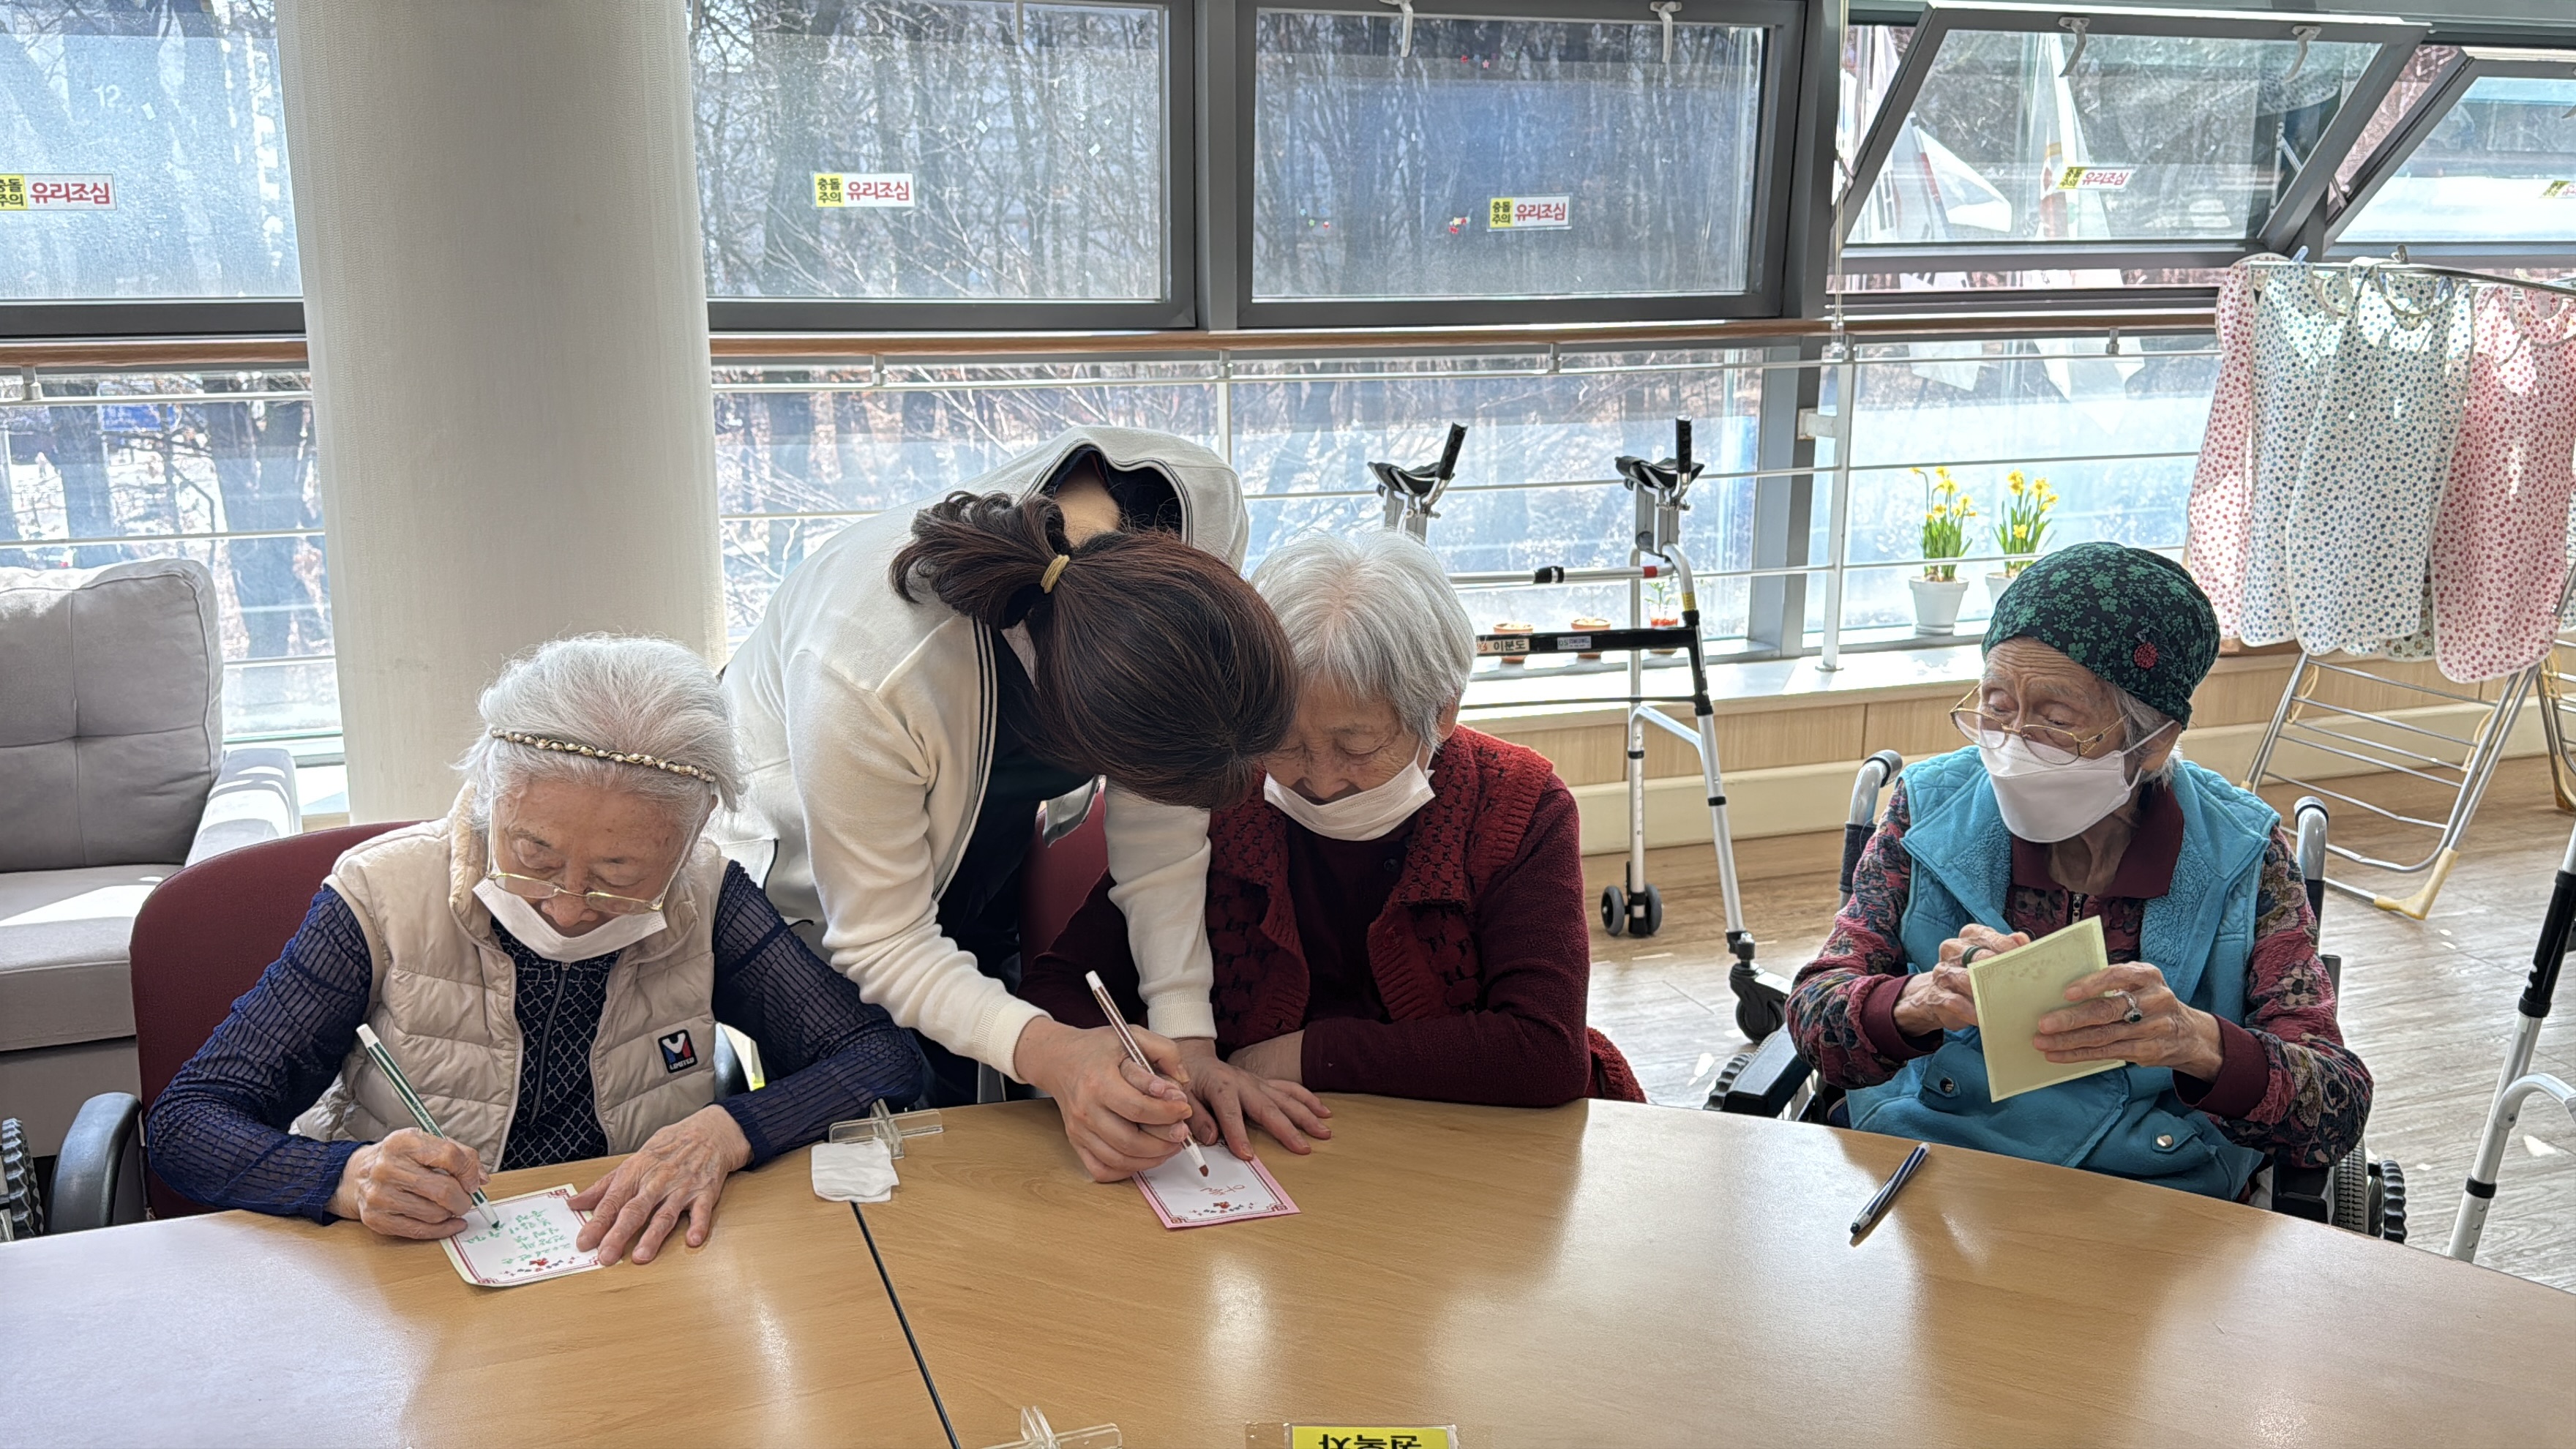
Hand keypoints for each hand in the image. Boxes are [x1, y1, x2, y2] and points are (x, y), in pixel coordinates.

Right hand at [328, 1128, 486, 1238]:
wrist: (357, 1175)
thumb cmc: (400, 1159)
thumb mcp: (427, 1143)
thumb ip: (460, 1154)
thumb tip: (481, 1178)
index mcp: (403, 1142)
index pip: (449, 1156)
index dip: (469, 1172)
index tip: (474, 1182)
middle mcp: (387, 1168)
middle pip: (444, 1190)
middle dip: (464, 1199)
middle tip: (465, 1199)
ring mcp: (379, 1195)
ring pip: (434, 1213)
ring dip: (451, 1214)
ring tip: (449, 1207)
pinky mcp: (376, 1219)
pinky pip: (419, 1231)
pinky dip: (442, 1230)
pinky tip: (450, 1224)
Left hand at [571, 1106, 751, 1264]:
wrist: (708, 1131)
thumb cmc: (667, 1148)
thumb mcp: (632, 1162)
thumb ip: (603, 1187)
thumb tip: (573, 1203)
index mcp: (635, 1173)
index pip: (612, 1200)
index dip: (597, 1222)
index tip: (584, 1242)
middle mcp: (656, 1181)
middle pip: (635, 1210)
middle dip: (619, 1234)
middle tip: (606, 1256)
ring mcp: (682, 1187)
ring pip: (665, 1214)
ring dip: (653, 1236)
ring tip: (641, 1257)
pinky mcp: (705, 1192)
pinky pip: (701, 1210)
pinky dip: (698, 1225)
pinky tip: (692, 1240)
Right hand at [1012, 1018, 1194, 1182]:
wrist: (1059, 1060)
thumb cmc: (1099, 1049)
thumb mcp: (1133, 1036)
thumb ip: (1164, 1052)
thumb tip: (1182, 1082)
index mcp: (1098, 1081)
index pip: (1138, 1108)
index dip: (1168, 1112)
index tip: (1184, 1107)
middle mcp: (1085, 1109)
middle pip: (1130, 1140)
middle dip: (1164, 1140)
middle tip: (1182, 1131)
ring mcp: (1079, 1129)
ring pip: (1119, 1159)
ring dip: (1152, 1158)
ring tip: (1171, 1145)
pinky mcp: (1076, 1142)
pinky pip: (1101, 1169)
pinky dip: (1126, 1171)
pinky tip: (1144, 1157)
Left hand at [1178, 1036, 1331, 1160]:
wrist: (1195, 1059)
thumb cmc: (1188, 1080)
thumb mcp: (1182, 1096)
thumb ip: (1195, 1116)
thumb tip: (1212, 1138)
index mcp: (1220, 1086)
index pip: (1230, 1113)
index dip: (1238, 1134)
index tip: (1247, 1155)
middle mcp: (1244, 1082)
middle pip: (1268, 1107)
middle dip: (1287, 1129)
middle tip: (1303, 1148)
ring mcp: (1257, 1082)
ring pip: (1286, 1098)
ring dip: (1306, 1115)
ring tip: (1324, 1131)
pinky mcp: (1265, 1083)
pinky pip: (1289, 1089)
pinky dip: (1307, 1100)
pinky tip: (1323, 1111)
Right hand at [1892, 925, 2028, 1035]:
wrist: (1936, 997)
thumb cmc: (1972, 975)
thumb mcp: (1990, 957)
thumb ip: (2006, 947)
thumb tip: (2021, 939)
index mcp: (1969, 936)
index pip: (1990, 937)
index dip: (2008, 950)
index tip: (2025, 963)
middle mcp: (1953, 949)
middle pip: (1979, 957)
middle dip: (2000, 971)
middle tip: (2019, 984)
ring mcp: (1943, 972)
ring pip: (1966, 979)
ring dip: (1987, 992)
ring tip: (2005, 1003)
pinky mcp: (1937, 995)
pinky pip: (1955, 1002)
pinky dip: (1972, 1012)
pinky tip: (1985, 1018)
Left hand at [2035, 963, 2224, 1078]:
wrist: (2190, 1034)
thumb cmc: (2149, 1001)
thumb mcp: (2140, 983)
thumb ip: (2110, 982)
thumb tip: (2060, 989)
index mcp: (2148, 975)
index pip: (2119, 976)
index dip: (2093, 984)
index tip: (2067, 992)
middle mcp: (2154, 1000)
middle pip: (2108, 1010)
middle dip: (2072, 1018)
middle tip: (2044, 1024)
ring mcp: (2154, 1028)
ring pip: (2104, 1036)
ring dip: (2069, 1041)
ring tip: (2042, 1042)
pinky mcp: (2148, 1051)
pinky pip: (2108, 1053)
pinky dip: (2079, 1054)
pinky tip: (2058, 1055)